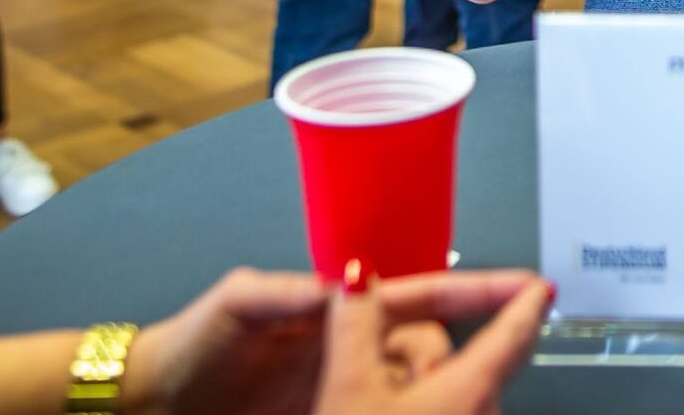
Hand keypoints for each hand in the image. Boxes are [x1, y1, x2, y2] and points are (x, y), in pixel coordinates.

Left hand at [121, 265, 549, 414]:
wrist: (156, 402)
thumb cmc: (193, 345)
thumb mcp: (234, 305)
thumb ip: (283, 289)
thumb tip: (339, 281)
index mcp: (340, 309)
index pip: (422, 293)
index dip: (476, 291)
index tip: (526, 288)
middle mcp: (351, 347)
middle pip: (431, 347)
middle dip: (458, 360)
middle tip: (464, 385)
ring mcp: (344, 389)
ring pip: (416, 390)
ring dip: (437, 396)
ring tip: (452, 405)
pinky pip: (388, 413)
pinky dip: (412, 412)